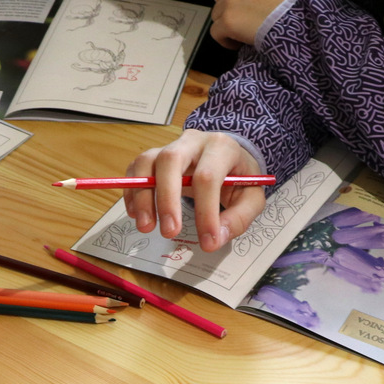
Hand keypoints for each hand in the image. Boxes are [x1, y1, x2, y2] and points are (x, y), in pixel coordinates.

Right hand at [126, 130, 264, 251]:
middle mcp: (193, 141)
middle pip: (170, 160)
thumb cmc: (239, 178)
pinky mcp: (155, 156)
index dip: (206, 212)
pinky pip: (136, 169)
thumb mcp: (252, 197)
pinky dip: (132, 192)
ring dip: (142, 196)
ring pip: (146, 161)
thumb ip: (239, 218)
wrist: (229, 157)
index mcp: (222, 147)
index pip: (208, 177)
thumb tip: (215, 238)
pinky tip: (137, 215)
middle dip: (166, 199)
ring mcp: (170, 146)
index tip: (207, 242)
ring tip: (146, 226)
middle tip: (169, 233)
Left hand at [211, 0, 311, 49]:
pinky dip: (226, 40)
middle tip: (246, 20)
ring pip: (217, 14)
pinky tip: (240, 43)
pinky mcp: (227, 19)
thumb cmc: (301, 0)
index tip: (241, 3)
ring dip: (228, 24)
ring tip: (246, 32)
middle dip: (229, 8)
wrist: (304, 18)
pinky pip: (216, 32)